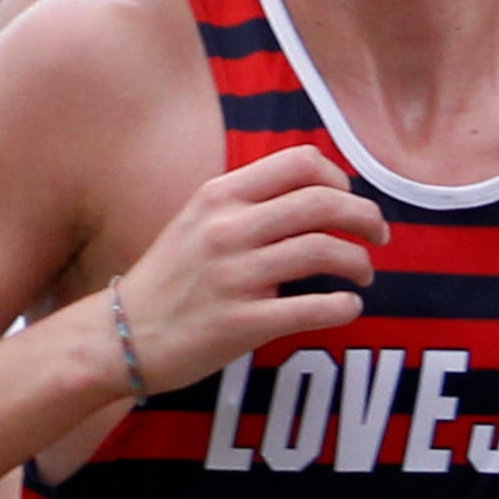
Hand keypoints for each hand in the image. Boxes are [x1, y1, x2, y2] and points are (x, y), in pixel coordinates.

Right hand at [114, 146, 386, 392]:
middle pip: (324, 204)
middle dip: (366, 218)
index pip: (302, 163)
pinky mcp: (241, 323)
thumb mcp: (198, 220)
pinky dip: (343, 306)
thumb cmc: (170, 277)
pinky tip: (348, 306)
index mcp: (221, 196)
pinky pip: (312, 308)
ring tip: (363, 274)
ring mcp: (234, 276)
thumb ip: (250, 203)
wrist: (119, 335)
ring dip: (359, 262)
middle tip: (379, 236)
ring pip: (324, 251)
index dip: (340, 180)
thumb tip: (318, 192)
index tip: (350, 202)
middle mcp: (228, 229)